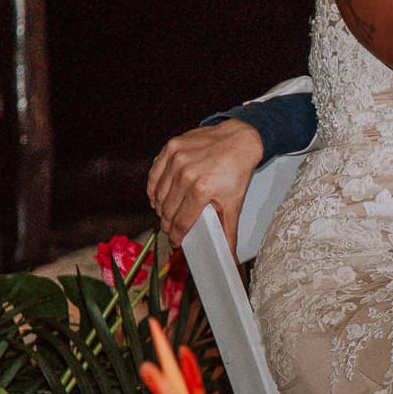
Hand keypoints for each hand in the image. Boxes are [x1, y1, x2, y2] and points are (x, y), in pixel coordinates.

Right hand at [147, 119, 263, 251]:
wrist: (239, 138)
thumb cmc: (237, 169)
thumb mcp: (234, 202)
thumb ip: (228, 230)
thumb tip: (229, 255)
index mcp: (201, 189)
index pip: (181, 222)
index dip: (177, 236)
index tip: (176, 242)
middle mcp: (186, 174)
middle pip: (167, 211)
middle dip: (168, 225)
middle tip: (172, 230)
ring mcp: (176, 159)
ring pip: (158, 195)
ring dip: (160, 209)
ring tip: (167, 214)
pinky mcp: (171, 148)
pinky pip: (154, 175)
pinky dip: (153, 189)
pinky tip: (158, 196)